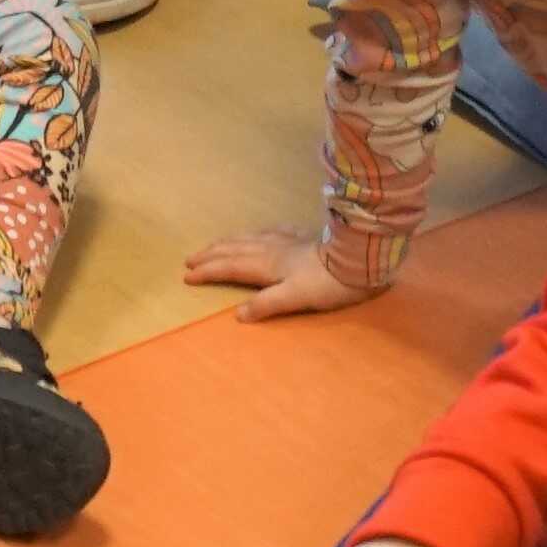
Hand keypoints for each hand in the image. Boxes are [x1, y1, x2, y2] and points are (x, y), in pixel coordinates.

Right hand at [183, 229, 379, 321]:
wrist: (360, 259)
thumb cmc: (329, 283)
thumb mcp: (296, 298)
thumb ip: (266, 305)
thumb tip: (238, 314)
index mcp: (267, 265)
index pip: (230, 267)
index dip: (208, 271)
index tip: (187, 275)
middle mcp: (272, 249)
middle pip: (235, 249)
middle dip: (211, 254)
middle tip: (190, 258)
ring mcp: (288, 241)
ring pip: (251, 238)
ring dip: (229, 242)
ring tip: (216, 244)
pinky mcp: (304, 238)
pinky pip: (274, 232)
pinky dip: (260, 233)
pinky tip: (263, 232)